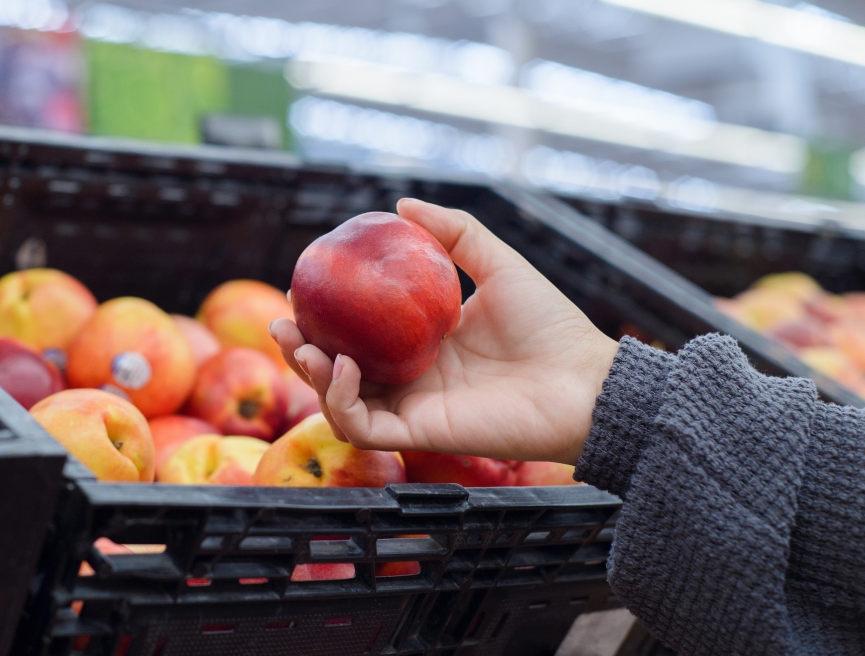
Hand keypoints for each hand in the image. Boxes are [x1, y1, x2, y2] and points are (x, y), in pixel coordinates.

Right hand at [270, 198, 618, 464]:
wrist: (584, 381)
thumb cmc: (551, 326)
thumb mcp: (498, 264)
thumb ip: (454, 233)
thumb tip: (402, 203)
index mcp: (422, 345)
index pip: (359, 335)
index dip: (324, 318)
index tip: (302, 289)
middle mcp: (411, 379)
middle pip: (337, 371)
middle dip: (299, 350)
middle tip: (280, 322)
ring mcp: (413, 408)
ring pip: (339, 402)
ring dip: (311, 375)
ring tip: (300, 344)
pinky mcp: (419, 434)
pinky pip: (362, 426)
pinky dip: (341, 400)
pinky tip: (344, 367)